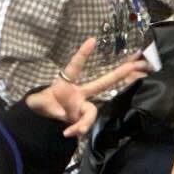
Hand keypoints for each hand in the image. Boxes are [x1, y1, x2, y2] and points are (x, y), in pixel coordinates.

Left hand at [25, 38, 147, 138]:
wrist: (41, 120)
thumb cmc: (40, 104)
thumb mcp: (37, 103)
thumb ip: (47, 106)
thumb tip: (63, 114)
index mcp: (66, 84)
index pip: (74, 68)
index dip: (82, 54)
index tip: (92, 40)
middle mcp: (79, 93)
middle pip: (102, 83)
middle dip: (120, 73)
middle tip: (136, 63)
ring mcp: (82, 106)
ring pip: (92, 112)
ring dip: (84, 122)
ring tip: (74, 131)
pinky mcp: (82, 118)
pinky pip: (86, 124)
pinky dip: (78, 129)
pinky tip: (69, 133)